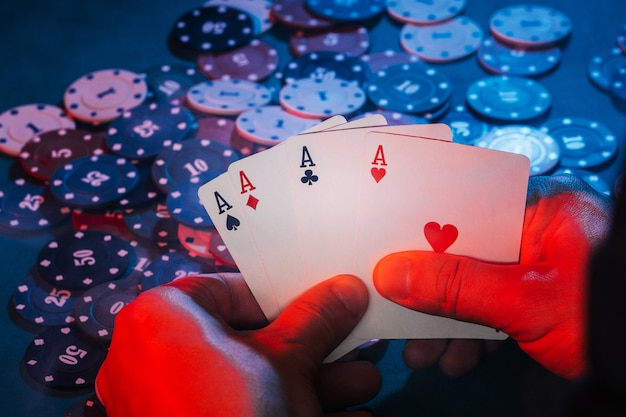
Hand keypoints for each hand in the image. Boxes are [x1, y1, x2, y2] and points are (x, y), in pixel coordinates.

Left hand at [96, 273, 380, 416]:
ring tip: (361, 384)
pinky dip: (285, 410)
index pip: (224, 290)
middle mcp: (150, 361)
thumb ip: (316, 317)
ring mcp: (164, 405)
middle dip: (309, 345)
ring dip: (311, 380)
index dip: (276, 295)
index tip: (315, 302)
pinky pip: (238, 412)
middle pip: (244, 341)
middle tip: (348, 340)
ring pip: (248, 382)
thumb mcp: (290, 360)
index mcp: (159, 319)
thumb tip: (344, 289)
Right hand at [373, 175, 611, 379]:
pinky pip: (491, 312)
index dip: (421, 231)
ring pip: (473, 289)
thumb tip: (392, 274)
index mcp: (541, 213)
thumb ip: (457, 286)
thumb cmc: (606, 321)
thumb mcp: (525, 302)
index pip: (466, 210)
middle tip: (394, 316)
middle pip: (463, 254)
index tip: (385, 254)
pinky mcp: (537, 304)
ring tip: (421, 355)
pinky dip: (471, 337)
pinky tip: (454, 359)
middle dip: (427, 292)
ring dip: (444, 324)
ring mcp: (535, 273)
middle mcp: (535, 237)